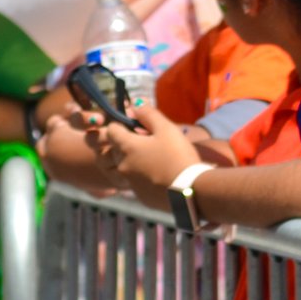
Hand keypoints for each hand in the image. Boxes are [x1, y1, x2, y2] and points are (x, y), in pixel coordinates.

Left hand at [88, 105, 203, 209]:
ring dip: (127, 161)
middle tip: (145, 142)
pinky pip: (131, 182)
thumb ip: (149, 114)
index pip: (111, 130)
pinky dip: (139, 176)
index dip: (120, 125)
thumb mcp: (167, 129)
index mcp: (126, 146)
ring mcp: (128, 181)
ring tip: (145, 159)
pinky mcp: (137, 194)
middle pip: (113, 149)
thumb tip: (135, 104)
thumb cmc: (178, 155)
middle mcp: (121, 164)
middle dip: (124, 143)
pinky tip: (155, 175)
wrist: (189, 190)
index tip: (134, 126)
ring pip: (119, 167)